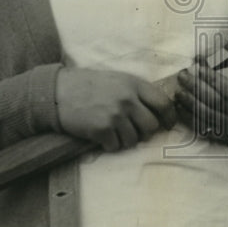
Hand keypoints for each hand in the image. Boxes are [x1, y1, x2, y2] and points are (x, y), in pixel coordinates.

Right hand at [55, 67, 175, 152]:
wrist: (57, 92)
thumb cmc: (88, 85)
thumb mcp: (117, 79)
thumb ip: (137, 92)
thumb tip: (157, 111)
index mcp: (134, 84)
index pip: (163, 103)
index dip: (169, 117)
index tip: (167, 125)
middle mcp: (127, 99)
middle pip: (151, 126)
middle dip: (144, 133)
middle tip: (132, 131)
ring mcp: (115, 115)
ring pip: (134, 140)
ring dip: (124, 140)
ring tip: (112, 132)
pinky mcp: (102, 129)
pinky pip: (115, 146)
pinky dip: (109, 145)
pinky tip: (100, 136)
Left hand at [174, 63, 227, 143]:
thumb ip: (217, 70)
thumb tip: (197, 58)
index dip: (213, 79)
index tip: (198, 69)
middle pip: (215, 100)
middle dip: (196, 87)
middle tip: (182, 76)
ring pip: (207, 114)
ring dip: (190, 102)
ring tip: (178, 92)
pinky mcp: (218, 135)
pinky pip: (201, 126)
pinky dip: (188, 116)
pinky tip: (179, 106)